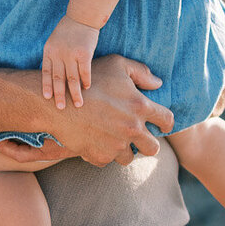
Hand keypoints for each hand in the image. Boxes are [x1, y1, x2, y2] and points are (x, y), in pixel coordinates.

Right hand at [5, 55, 171, 168]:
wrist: (57, 103)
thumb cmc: (87, 80)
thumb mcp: (116, 65)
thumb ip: (141, 72)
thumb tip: (158, 83)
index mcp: (140, 107)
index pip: (167, 121)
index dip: (166, 123)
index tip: (161, 125)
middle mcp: (132, 129)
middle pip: (153, 148)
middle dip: (148, 143)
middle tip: (138, 137)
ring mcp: (116, 146)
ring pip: (128, 157)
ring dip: (123, 149)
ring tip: (111, 138)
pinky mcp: (99, 156)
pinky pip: (107, 160)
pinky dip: (101, 153)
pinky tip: (93, 140)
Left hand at [42, 16, 99, 108]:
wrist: (82, 16)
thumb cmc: (68, 30)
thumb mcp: (54, 41)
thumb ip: (53, 56)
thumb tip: (53, 76)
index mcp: (49, 51)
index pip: (45, 72)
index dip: (46, 86)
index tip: (48, 98)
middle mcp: (58, 54)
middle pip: (58, 78)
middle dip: (59, 95)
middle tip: (61, 108)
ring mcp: (71, 54)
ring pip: (72, 78)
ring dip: (75, 93)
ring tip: (78, 104)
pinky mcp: (84, 53)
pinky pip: (85, 71)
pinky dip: (86, 81)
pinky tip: (87, 88)